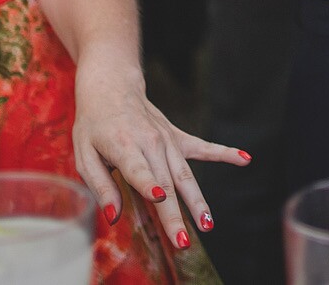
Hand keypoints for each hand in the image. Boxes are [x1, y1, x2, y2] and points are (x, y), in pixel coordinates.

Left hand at [72, 62, 248, 251]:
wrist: (112, 88)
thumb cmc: (94, 125)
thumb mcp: (83, 155)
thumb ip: (101, 186)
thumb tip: (113, 215)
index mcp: (124, 146)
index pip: (139, 169)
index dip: (149, 184)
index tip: (161, 198)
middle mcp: (150, 142)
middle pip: (166, 182)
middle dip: (175, 213)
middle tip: (183, 241)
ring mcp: (167, 140)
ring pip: (185, 174)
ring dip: (197, 200)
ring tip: (208, 224)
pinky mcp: (178, 137)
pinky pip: (203, 147)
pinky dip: (224, 153)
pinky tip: (245, 159)